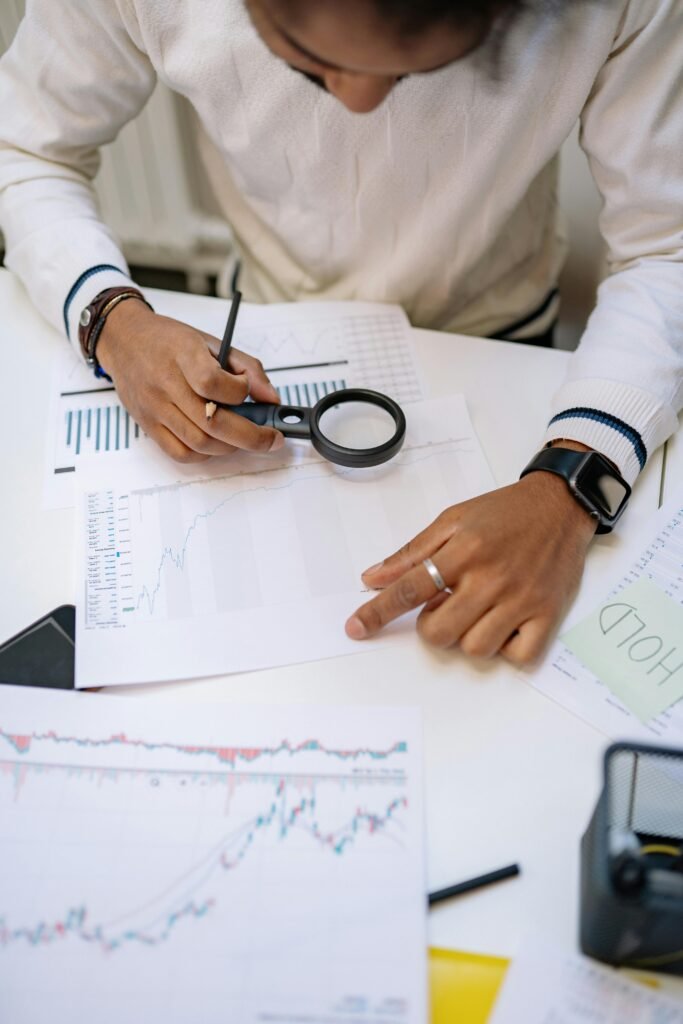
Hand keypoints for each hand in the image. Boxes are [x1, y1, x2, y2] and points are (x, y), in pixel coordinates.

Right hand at [97, 298, 283, 462]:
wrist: (123, 341)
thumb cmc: (169, 341)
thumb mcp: (211, 342)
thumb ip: (247, 368)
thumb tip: (272, 399)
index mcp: (184, 355)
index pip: (213, 383)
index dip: (240, 393)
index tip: (248, 390)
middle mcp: (166, 384)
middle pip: (213, 423)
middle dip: (251, 437)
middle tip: (271, 438)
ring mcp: (155, 408)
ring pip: (200, 443)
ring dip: (230, 447)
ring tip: (243, 437)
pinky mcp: (148, 426)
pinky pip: (181, 454)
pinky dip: (205, 454)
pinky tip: (216, 442)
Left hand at [344, 472, 597, 664]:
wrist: (561, 505)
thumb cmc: (505, 512)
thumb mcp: (453, 519)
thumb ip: (412, 552)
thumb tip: (372, 578)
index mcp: (464, 550)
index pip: (410, 588)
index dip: (378, 611)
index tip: (356, 627)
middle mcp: (492, 577)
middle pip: (440, 631)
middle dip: (432, 626)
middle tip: (444, 607)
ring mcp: (522, 599)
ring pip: (476, 648)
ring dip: (467, 637)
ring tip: (477, 612)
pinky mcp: (549, 614)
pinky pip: (518, 656)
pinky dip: (506, 649)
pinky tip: (503, 626)